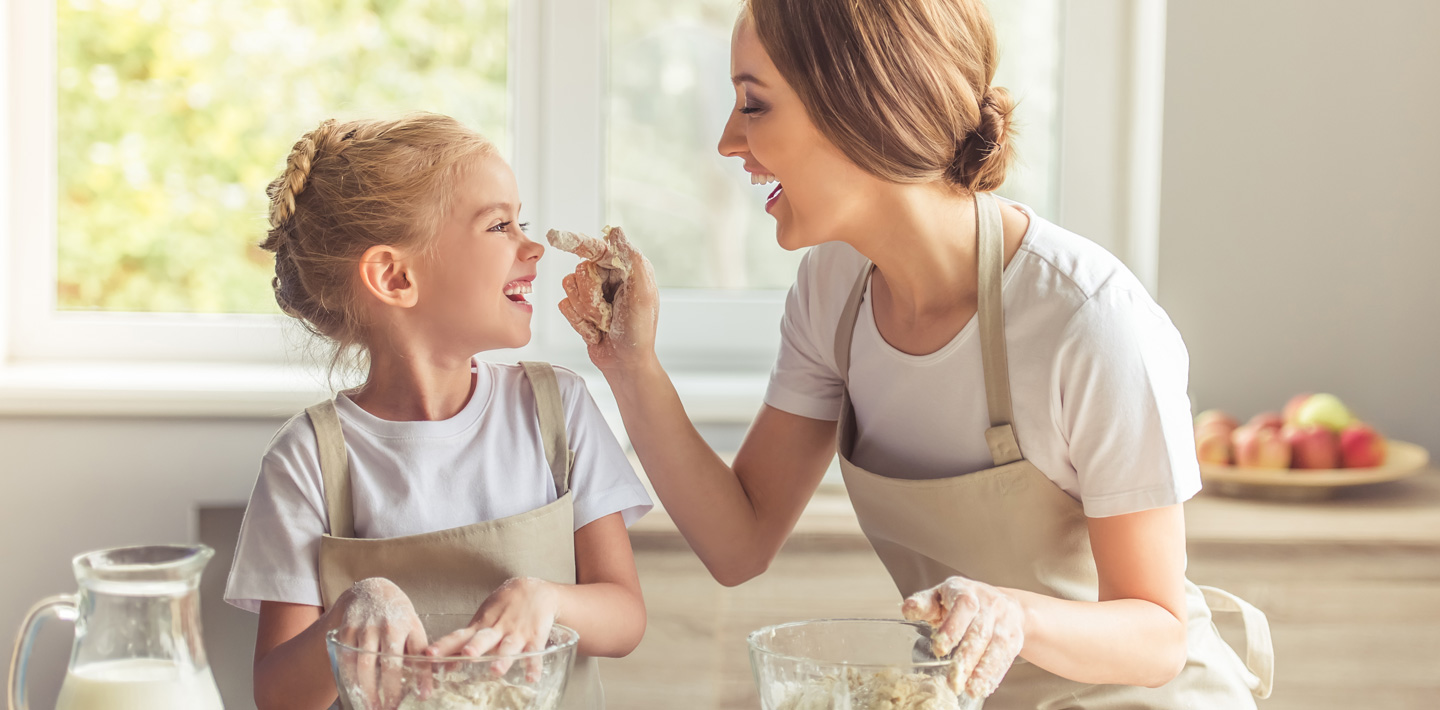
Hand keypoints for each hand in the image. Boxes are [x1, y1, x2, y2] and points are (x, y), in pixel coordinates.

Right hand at [326, 578, 426, 709]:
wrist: (370, 592)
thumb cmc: (397, 616)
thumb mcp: (414, 630)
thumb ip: (421, 658)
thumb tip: (426, 692)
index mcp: (404, 625)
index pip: (414, 656)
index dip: (417, 678)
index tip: (419, 698)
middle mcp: (382, 625)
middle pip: (385, 664)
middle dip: (388, 690)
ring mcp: (361, 628)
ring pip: (362, 665)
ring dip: (366, 690)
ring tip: (371, 708)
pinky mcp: (344, 632)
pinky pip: (345, 661)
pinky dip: (348, 680)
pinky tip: (354, 694)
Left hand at [425, 577, 559, 680]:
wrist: (535, 590)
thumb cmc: (505, 607)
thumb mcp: (484, 618)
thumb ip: (468, 642)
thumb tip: (446, 664)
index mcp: (481, 625)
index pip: (459, 636)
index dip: (445, 645)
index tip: (430, 654)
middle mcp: (497, 629)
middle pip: (484, 638)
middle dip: (475, 647)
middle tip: (467, 654)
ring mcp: (516, 633)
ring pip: (508, 646)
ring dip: (503, 658)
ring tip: (496, 670)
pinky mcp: (534, 637)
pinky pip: (534, 653)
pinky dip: (533, 666)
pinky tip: (531, 677)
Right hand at [556, 227, 658, 375]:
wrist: (624, 363)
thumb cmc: (637, 332)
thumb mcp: (642, 295)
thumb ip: (631, 260)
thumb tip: (616, 231)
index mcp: (626, 268)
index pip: (597, 248)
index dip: (577, 241)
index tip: (556, 237)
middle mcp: (608, 277)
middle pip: (580, 270)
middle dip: (592, 297)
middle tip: (609, 313)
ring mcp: (592, 293)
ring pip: (569, 287)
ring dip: (587, 311)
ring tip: (604, 324)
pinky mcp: (580, 308)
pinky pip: (564, 305)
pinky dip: (580, 323)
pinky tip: (596, 331)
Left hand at [902, 576, 1023, 698]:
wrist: (1003, 602)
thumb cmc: (963, 601)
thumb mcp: (941, 596)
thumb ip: (924, 604)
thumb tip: (909, 609)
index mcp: (967, 592)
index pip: (963, 607)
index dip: (952, 628)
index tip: (939, 649)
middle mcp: (990, 605)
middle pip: (979, 632)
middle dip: (967, 658)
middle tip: (954, 680)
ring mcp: (1004, 622)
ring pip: (996, 647)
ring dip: (983, 671)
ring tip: (970, 689)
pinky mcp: (1015, 638)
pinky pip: (1006, 658)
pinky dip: (995, 675)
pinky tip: (983, 687)